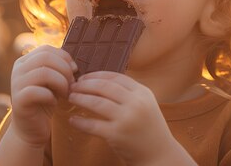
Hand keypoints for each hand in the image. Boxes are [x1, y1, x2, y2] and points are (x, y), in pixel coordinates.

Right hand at [10, 45, 76, 147]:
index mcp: (25, 61)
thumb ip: (59, 68)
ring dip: (61, 83)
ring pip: (43, 73)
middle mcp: (18, 69)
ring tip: (65, 93)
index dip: (64, 57)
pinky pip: (37, 92)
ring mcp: (16, 84)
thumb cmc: (46, 101)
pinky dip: (50, 97)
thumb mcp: (54, 80)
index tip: (75, 71)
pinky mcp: (18, 101)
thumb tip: (74, 65)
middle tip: (72, 84)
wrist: (32, 128)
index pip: (46, 49)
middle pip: (45, 57)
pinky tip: (53, 103)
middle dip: (64, 69)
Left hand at [68, 71, 191, 164]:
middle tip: (73, 86)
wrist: (159, 155)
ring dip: (80, 98)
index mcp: (143, 93)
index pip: (116, 77)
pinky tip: (73, 120)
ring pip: (97, 103)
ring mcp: (126, 119)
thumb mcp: (145, 105)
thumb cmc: (148, 129)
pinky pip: (93, 125)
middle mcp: (136, 103)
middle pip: (104, 87)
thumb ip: (129, 93)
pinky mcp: (117, 135)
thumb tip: (101, 81)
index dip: (97, 75)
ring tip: (71, 97)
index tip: (84, 77)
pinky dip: (80, 122)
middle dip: (85, 85)